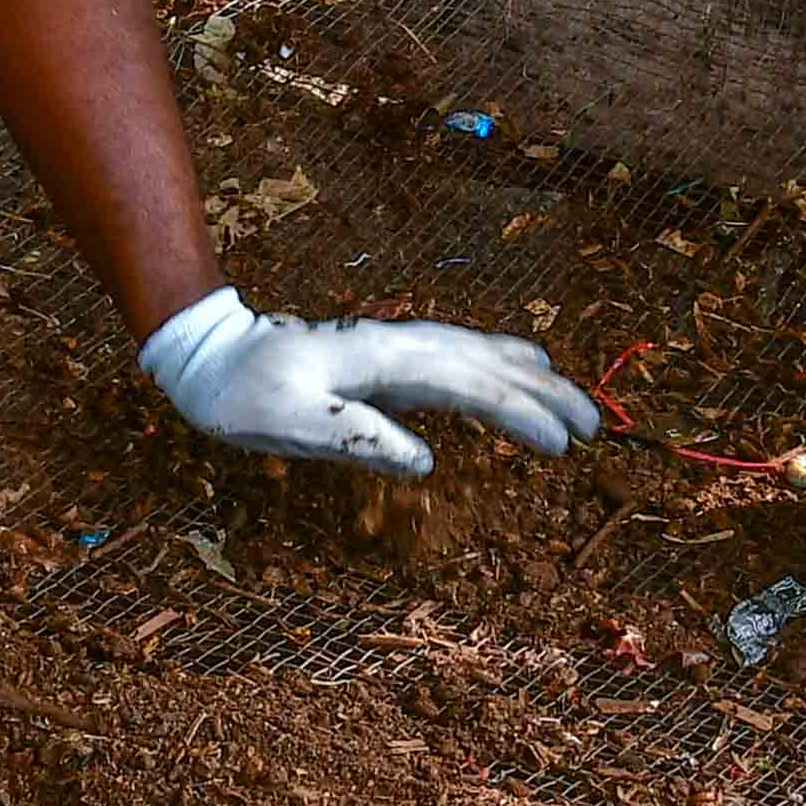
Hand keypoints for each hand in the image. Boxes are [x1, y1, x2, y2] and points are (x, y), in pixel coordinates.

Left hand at [137, 286, 603, 479]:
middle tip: (595, 426)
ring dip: (530, 379)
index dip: (517, 413)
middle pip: (487, 363)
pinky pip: (459, 364)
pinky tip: (519, 376)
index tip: (560, 444)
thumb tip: (425, 460)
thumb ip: (354, 437)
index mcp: (381, 358)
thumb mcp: (287, 422)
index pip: (466, 384)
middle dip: (544, 393)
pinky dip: (499, 369)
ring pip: (479, 358)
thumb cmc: (241, 393)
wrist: (210, 355)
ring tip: (578, 403)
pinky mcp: (390, 364)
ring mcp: (396, 351)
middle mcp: (398, 345)